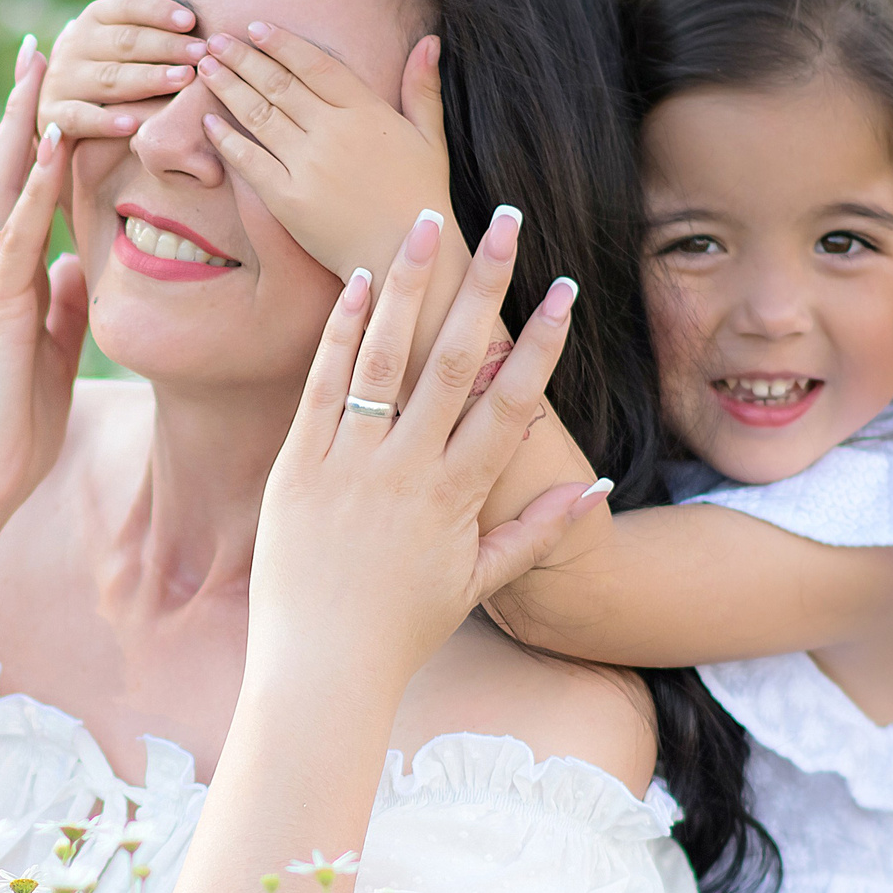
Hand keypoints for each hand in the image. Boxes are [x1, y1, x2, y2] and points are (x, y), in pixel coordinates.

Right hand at [0, 43, 87, 523]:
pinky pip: (18, 233)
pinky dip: (34, 186)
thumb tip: (75, 267)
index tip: (62, 84)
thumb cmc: (14, 427)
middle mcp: (1, 266)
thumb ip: (61, 306)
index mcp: (17, 276)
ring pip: (6, 185)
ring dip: (24, 123)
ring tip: (42, 62)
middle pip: (11, 169)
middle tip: (45, 41)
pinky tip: (51, 144)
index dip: (46, 138)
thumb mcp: (53, 351)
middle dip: (27, 107)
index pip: (32, 191)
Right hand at [37, 0, 211, 141]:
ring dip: (146, 79)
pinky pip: (80, 118)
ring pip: (108, 78)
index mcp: (96, 16)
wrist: (60, 103)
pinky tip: (133, 125)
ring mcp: (63, 79)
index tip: (192, 19)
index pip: (127, 6)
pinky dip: (105, 122)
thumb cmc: (104, 56)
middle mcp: (76, 43)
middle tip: (200, 53)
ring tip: (182, 81)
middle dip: (164, 47)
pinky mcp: (55, 115)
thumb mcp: (120, 17)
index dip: (159, 11)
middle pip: (124, 42)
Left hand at [194, 22, 456, 284]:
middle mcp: (334, 132)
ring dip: (228, 88)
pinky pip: (249, 161)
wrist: (405, 257)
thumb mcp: (430, 137)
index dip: (282, 44)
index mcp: (367, 111)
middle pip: (278, 84)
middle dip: (242, 58)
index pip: (315, 64)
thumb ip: (423, 87)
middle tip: (215, 41)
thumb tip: (429, 40)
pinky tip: (208, 120)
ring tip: (205, 69)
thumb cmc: (420, 198)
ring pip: (258, 115)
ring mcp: (308, 165)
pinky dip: (225, 139)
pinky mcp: (288, 199)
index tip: (256, 28)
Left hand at [249, 206, 608, 691]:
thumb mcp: (477, 584)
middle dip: (484, 287)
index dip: (540, 344)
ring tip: (423, 224)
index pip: (510, 404)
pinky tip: (355, 282)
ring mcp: (349, 465)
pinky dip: (339, 333)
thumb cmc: (400, 631)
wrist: (320, 669)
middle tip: (505, 224)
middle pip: (454, 362)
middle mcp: (406, 471)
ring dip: (406, 285)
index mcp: (456, 497)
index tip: (564, 289)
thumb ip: (536, 534)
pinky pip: (321, 386)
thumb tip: (596, 491)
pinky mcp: (296, 466)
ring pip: (384, 358)